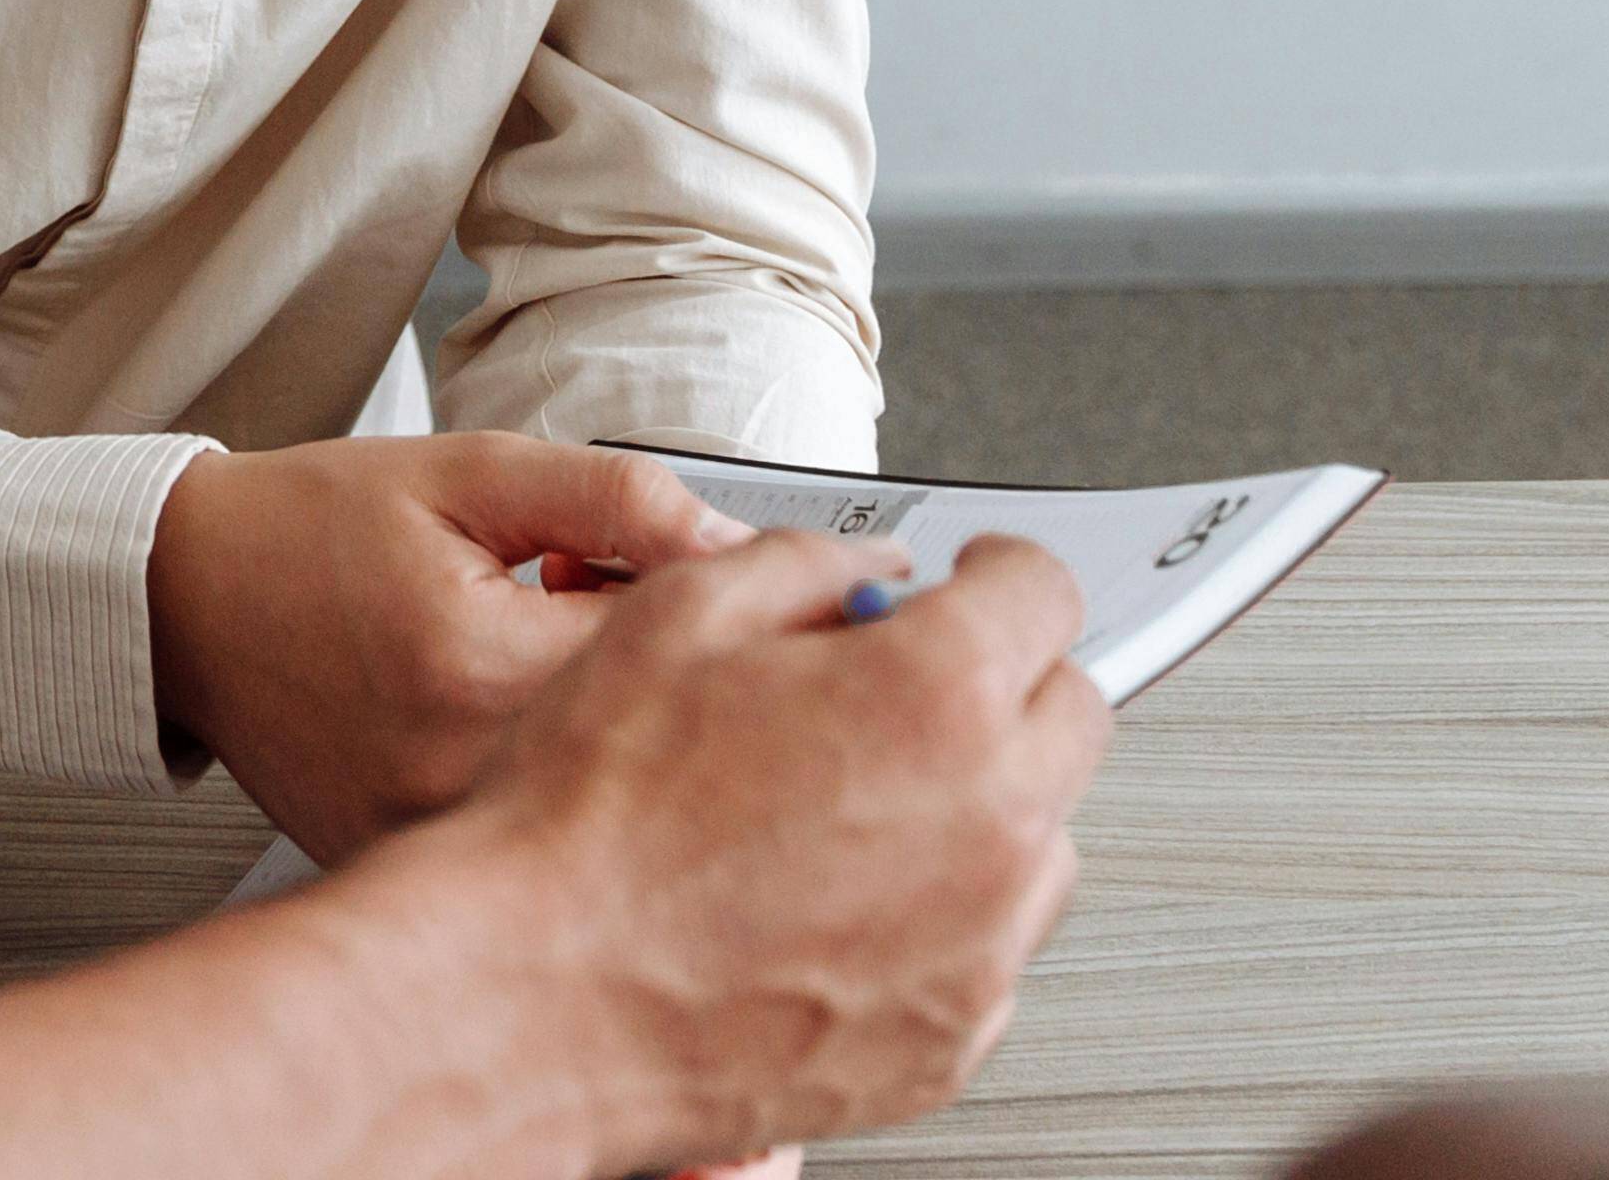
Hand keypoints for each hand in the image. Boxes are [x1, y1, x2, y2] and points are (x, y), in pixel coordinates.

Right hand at [142, 433, 744, 860]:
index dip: (699, 612)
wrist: (183, 601)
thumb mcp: (471, 473)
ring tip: (523, 660)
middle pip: (649, 746)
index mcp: (486, 668)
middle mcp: (464, 778)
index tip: (662, 581)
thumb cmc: (313, 528)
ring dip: (601, 737)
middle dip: (654, 678)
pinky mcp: (414, 870)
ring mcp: (434, 840)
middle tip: (580, 610)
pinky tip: (484, 722)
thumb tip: (740, 550)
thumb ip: (619, 499)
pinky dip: (538, 785)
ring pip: (595, 798)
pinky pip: (528, 835)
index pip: (682, 664)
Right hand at [377, 526, 1109, 1170]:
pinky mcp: (949, 1041)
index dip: (997, 573)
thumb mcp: (673, 618)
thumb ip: (802, 566)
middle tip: (903, 693)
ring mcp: (979, 948)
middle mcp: (987, 825)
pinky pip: (987, 956)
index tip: (971, 587)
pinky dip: (935, 922)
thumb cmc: (587, 824)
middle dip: (1003, 687)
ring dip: (977, 810)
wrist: (535, 995)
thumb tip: (861, 569)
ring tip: (843, 813)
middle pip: (1074, 718)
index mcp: (933, 698)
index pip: (1045, 595)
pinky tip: (825, 904)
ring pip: (1040, 847)